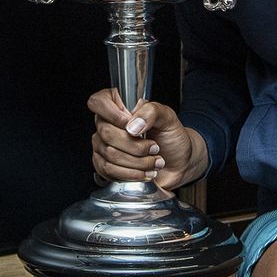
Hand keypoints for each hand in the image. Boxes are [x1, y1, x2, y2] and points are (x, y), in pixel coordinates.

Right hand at [88, 89, 207, 191]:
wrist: (178, 162)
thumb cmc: (172, 137)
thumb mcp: (168, 118)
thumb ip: (151, 112)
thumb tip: (132, 125)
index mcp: (120, 107)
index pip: (99, 101)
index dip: (113, 114)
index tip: (133, 127)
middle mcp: (108, 125)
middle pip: (107, 134)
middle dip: (136, 146)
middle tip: (154, 147)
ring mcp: (103, 145)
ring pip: (110, 155)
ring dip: (138, 163)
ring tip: (155, 162)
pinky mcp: (105, 165)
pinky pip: (109, 171)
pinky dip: (132, 174)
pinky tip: (145, 172)